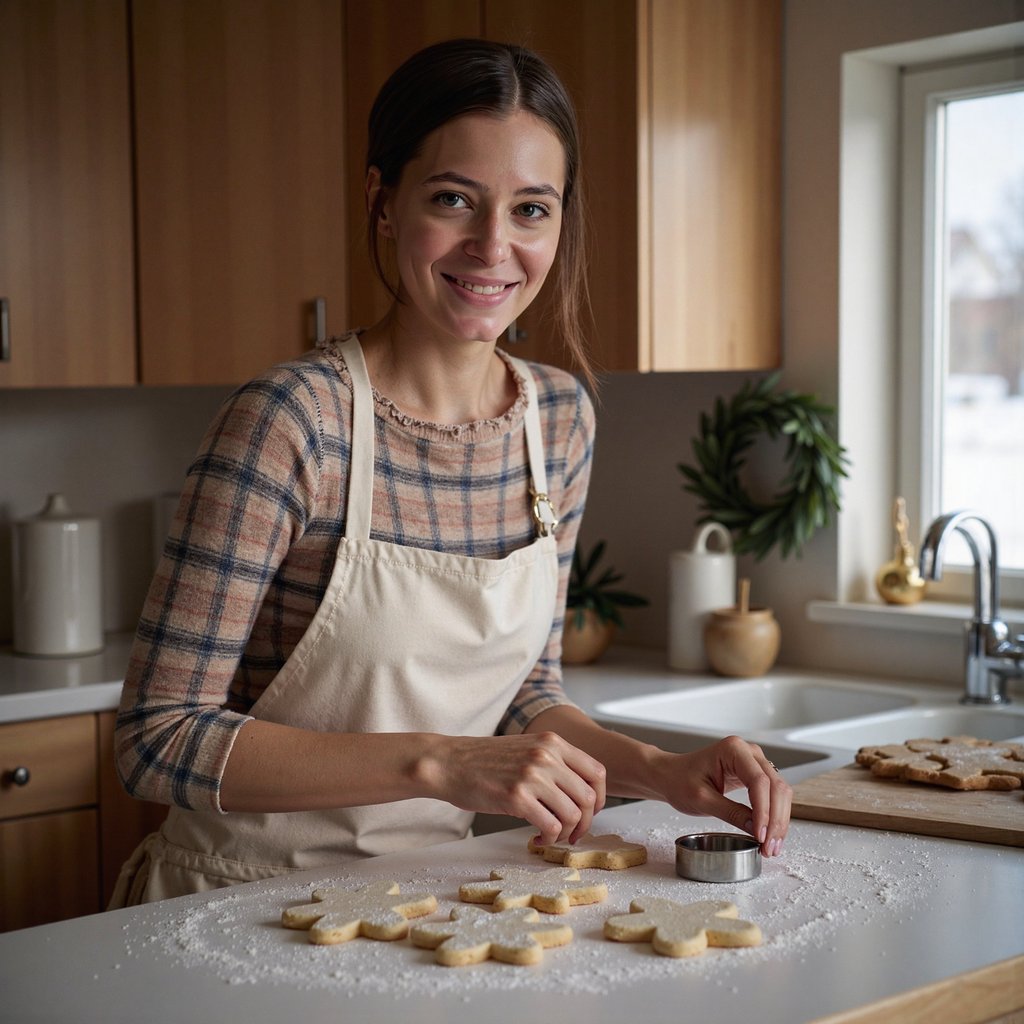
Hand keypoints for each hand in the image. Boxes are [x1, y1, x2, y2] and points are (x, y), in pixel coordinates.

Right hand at [430, 732, 606, 845]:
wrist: (448, 762)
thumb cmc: (484, 761)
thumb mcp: (525, 748)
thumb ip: (553, 762)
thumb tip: (579, 794)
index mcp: (552, 742)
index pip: (597, 772)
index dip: (600, 798)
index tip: (589, 813)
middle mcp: (546, 756)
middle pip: (589, 797)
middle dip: (585, 822)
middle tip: (572, 834)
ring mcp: (532, 775)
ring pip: (573, 815)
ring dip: (566, 834)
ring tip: (551, 837)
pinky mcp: (517, 797)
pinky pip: (551, 827)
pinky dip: (549, 839)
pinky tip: (536, 839)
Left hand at [656, 736, 790, 856]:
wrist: (670, 775)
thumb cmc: (679, 780)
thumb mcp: (701, 799)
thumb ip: (730, 812)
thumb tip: (757, 829)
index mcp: (733, 750)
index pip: (759, 782)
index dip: (764, 812)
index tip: (761, 836)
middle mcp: (748, 752)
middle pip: (776, 787)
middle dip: (776, 820)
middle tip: (769, 848)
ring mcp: (754, 762)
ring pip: (780, 792)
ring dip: (779, 821)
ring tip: (771, 847)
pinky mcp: (755, 775)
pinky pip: (773, 795)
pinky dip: (775, 816)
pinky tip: (770, 835)